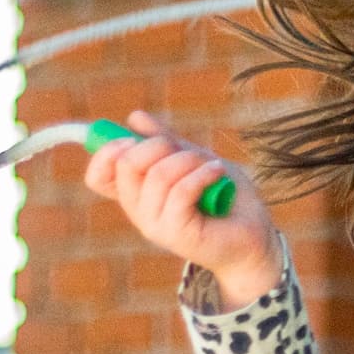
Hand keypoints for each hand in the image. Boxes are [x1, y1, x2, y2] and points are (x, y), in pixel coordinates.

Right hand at [83, 110, 282, 309]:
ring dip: (190, 160)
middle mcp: (140, 211)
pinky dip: (202, 174)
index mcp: (137, 194)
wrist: (254, 236)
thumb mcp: (194, 159)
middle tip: (188, 151)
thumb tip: (135, 117)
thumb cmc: (225, 197)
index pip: (98, 176)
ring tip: (212, 167)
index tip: (133, 138)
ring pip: (158, 175)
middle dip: (160, 144)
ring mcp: (155, 225)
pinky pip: (180, 191)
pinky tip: (217, 173)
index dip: (107, 151)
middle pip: (127, 165)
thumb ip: (166, 142)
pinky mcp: (177, 234)